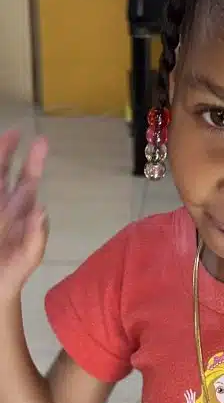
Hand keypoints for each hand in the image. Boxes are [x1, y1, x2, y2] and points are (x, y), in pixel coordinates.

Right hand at [0, 131, 48, 298]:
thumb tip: (41, 208)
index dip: (33, 161)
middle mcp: (3, 203)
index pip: (27, 180)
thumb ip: (36, 234)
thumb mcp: (29, 255)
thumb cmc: (14, 270)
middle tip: (13, 132)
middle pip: (4, 172)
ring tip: (1, 141)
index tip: (41, 141)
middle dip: (7, 151)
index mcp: (21, 209)